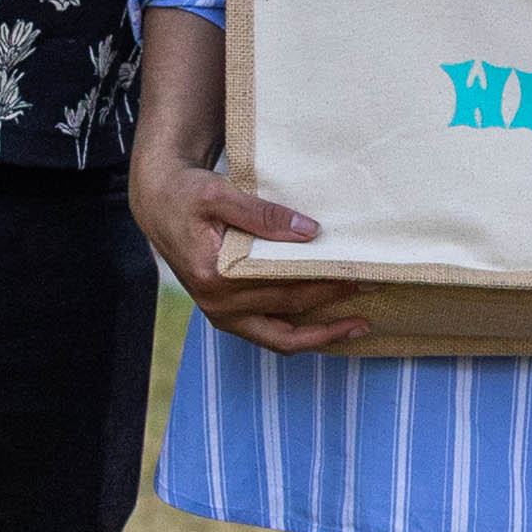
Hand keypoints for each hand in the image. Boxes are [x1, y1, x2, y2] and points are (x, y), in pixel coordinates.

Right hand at [131, 149, 371, 352]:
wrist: (158, 203)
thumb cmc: (188, 194)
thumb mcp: (219, 194)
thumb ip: (262, 215)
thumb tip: (309, 232)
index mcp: (215, 275)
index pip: (283, 284)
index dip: (324, 282)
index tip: (358, 272)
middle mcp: (217, 304)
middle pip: (288, 309)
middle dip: (333, 302)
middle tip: (373, 286)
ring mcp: (220, 315)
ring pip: (280, 337)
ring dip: (321, 334)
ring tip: (359, 324)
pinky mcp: (225, 315)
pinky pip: (269, 335)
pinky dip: (300, 335)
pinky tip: (328, 326)